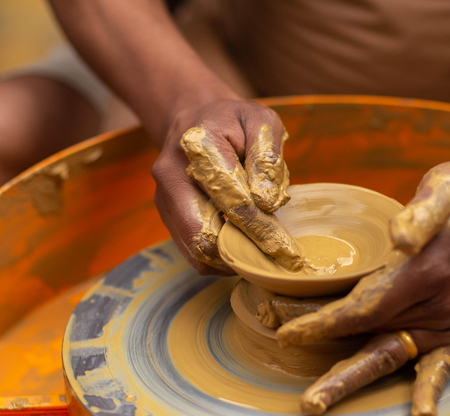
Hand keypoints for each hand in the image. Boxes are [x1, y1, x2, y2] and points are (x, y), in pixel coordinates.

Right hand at [152, 98, 302, 273]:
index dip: (259, 226)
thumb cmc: (233, 122)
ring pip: (195, 249)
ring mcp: (164, 199)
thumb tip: (266, 202)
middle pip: (203, 233)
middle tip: (276, 261)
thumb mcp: (260, 121)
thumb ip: (266, 157)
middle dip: (243, 251)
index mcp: (197, 146)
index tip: (285, 247)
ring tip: (263, 258)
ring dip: (231, 259)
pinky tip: (244, 249)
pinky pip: (191, 251)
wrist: (192, 120)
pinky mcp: (166, 217)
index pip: (230, 196)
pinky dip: (220, 259)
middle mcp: (172, 175)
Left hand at [273, 161, 449, 415]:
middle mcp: (439, 306)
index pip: (364, 307)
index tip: (288, 332)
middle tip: (297, 381)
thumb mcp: (449, 186)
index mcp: (427, 272)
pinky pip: (440, 365)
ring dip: (354, 378)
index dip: (324, 323)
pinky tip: (422, 413)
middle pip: (370, 338)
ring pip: (393, 355)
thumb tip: (400, 237)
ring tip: (319, 401)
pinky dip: (427, 388)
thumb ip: (424, 213)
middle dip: (326, 354)